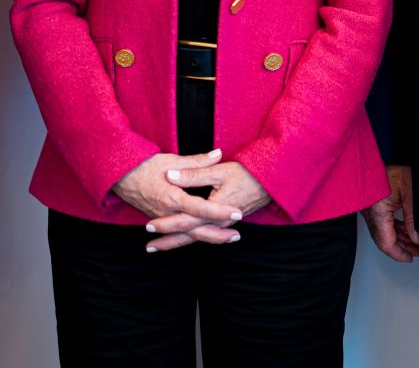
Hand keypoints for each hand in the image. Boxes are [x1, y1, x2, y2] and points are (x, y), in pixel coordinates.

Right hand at [113, 150, 244, 251]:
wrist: (118, 176)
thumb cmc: (142, 166)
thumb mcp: (169, 160)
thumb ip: (196, 161)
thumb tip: (218, 153)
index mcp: (171, 198)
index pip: (200, 208)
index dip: (220, 211)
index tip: (237, 211)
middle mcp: (167, 213)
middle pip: (196, 230)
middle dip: (218, 234)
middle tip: (237, 236)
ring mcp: (163, 219)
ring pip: (188, 235)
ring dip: (209, 237)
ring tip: (229, 239)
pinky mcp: (160, 220)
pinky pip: (180, 233)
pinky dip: (194, 236)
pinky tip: (207, 236)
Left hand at [145, 161, 271, 251]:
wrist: (269, 182)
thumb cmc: (245, 174)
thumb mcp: (219, 171)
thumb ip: (194, 173)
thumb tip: (171, 175)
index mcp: (213, 209)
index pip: (186, 220)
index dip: (167, 223)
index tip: (150, 225)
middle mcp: (217, 222)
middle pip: (189, 235)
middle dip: (169, 241)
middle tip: (149, 246)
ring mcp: (222, 225)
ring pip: (196, 237)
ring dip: (177, 242)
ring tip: (159, 246)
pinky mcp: (224, 223)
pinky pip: (204, 234)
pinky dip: (190, 238)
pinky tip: (181, 239)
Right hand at [362, 164, 418, 261]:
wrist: (380, 153)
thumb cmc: (394, 168)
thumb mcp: (410, 195)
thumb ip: (413, 220)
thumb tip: (416, 239)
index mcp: (378, 212)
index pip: (386, 243)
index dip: (398, 254)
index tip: (410, 258)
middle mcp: (370, 214)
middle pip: (383, 239)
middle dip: (401, 248)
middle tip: (416, 252)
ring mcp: (369, 210)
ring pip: (383, 232)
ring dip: (398, 238)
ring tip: (414, 243)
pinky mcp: (372, 204)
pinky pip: (382, 222)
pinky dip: (394, 228)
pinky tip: (406, 230)